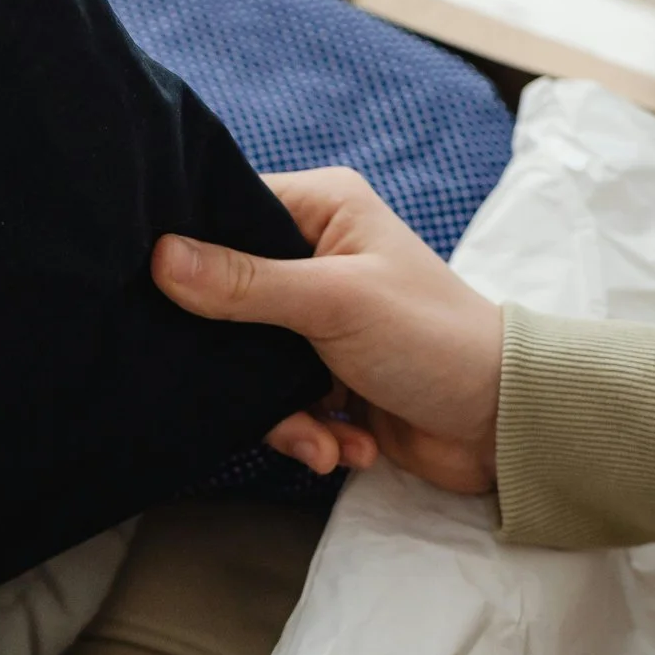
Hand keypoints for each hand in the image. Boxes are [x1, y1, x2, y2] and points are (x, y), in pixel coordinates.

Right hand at [154, 165, 504, 494]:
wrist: (500, 425)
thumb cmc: (430, 339)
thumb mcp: (333, 301)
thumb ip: (245, 283)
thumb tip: (160, 256)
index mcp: (322, 210)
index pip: (228, 209)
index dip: (188, 248)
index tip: (154, 286)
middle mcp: (315, 258)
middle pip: (225, 295)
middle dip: (234, 357)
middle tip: (239, 380)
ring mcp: (316, 322)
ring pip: (247, 363)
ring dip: (282, 413)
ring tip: (323, 434)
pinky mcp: (322, 377)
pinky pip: (278, 404)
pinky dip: (308, 433)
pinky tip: (345, 445)